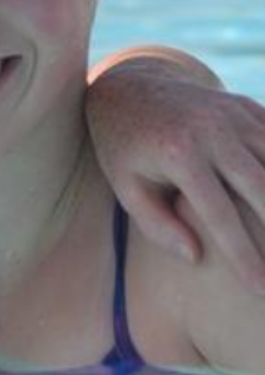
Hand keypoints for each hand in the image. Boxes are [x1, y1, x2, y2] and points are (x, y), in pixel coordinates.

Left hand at [88, 51, 264, 291]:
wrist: (131, 87)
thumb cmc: (124, 149)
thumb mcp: (125, 187)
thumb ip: (156, 225)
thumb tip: (196, 257)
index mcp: (178, 154)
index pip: (219, 214)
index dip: (243, 253)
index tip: (259, 287)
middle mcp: (212, 131)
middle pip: (263, 187)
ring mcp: (235, 115)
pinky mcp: (249, 108)